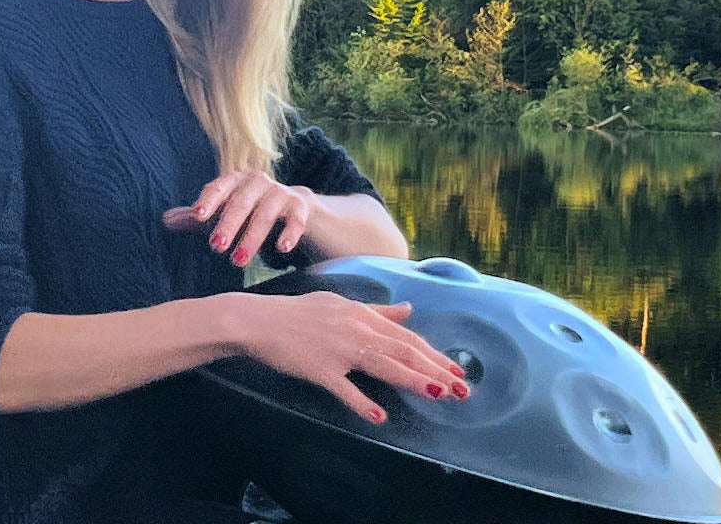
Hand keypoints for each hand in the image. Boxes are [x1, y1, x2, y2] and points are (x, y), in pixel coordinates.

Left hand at [163, 168, 320, 265]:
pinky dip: (289, 233)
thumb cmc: (252, 213)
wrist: (297, 210)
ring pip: (266, 213)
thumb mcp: (224, 213)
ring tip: (239, 260)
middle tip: (216, 246)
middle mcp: (259, 182)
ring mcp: (282, 193)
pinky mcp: (302, 207)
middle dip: (228, 224)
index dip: (209, 200)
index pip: (220, 187)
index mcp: (237, 180)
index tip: (198, 216)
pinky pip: (296, 219)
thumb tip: (165, 220)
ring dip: (252, 237)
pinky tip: (282, 249)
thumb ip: (197, 218)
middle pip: (241, 201)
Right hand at [208, 291, 468, 421]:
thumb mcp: (342, 304)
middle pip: (405, 351)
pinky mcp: (319, 369)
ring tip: (438, 393)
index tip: (457, 369)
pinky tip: (380, 416)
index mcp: (364, 316)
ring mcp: (339, 350)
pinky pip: (344, 388)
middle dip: (436, 370)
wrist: (258, 321)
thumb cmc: (300, 313)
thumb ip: (378, 311)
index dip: (435, 354)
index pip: (408, 337)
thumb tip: (409, 310)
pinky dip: (361, 402)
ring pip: (384, 366)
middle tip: (462, 389)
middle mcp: (357, 331)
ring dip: (413, 380)